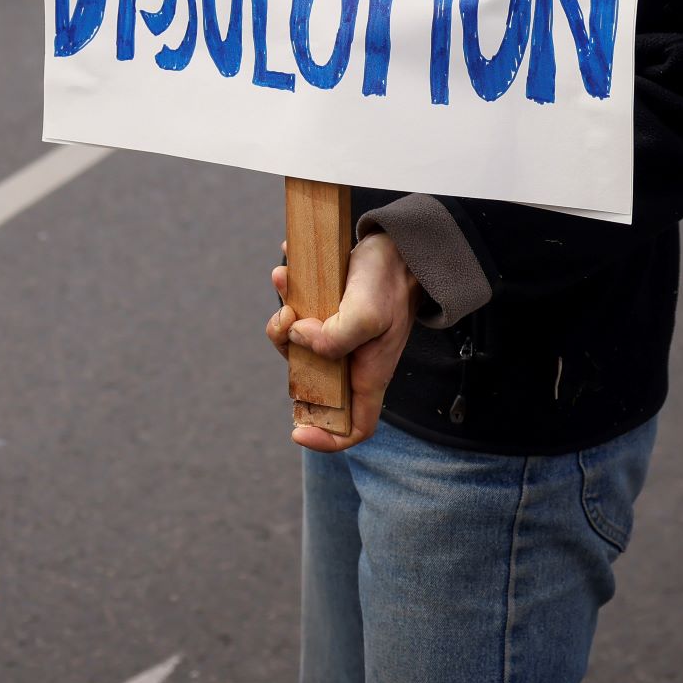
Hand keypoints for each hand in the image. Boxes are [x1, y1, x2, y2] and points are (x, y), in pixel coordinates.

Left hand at [265, 231, 421, 453]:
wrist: (398, 245)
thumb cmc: (390, 283)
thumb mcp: (366, 314)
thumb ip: (334, 338)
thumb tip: (297, 338)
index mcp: (368, 374)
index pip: (354, 426)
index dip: (328, 438)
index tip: (297, 431)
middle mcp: (352, 360)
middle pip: (311, 379)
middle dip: (288, 355)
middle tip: (285, 322)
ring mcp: (338, 336)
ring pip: (298, 344)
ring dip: (284, 317)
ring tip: (285, 283)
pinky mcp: (327, 310)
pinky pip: (298, 311)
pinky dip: (288, 292)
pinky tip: (287, 268)